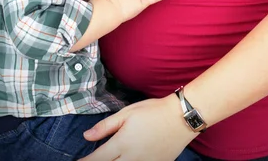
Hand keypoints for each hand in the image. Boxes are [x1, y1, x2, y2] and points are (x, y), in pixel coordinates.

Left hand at [79, 95, 195, 160]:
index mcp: (122, 144)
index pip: (97, 159)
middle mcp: (130, 159)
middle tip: (90, 160)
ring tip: (108, 159)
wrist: (180, 118)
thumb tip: (86, 136)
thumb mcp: (127, 113)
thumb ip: (105, 126)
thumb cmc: (152, 111)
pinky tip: (124, 160)